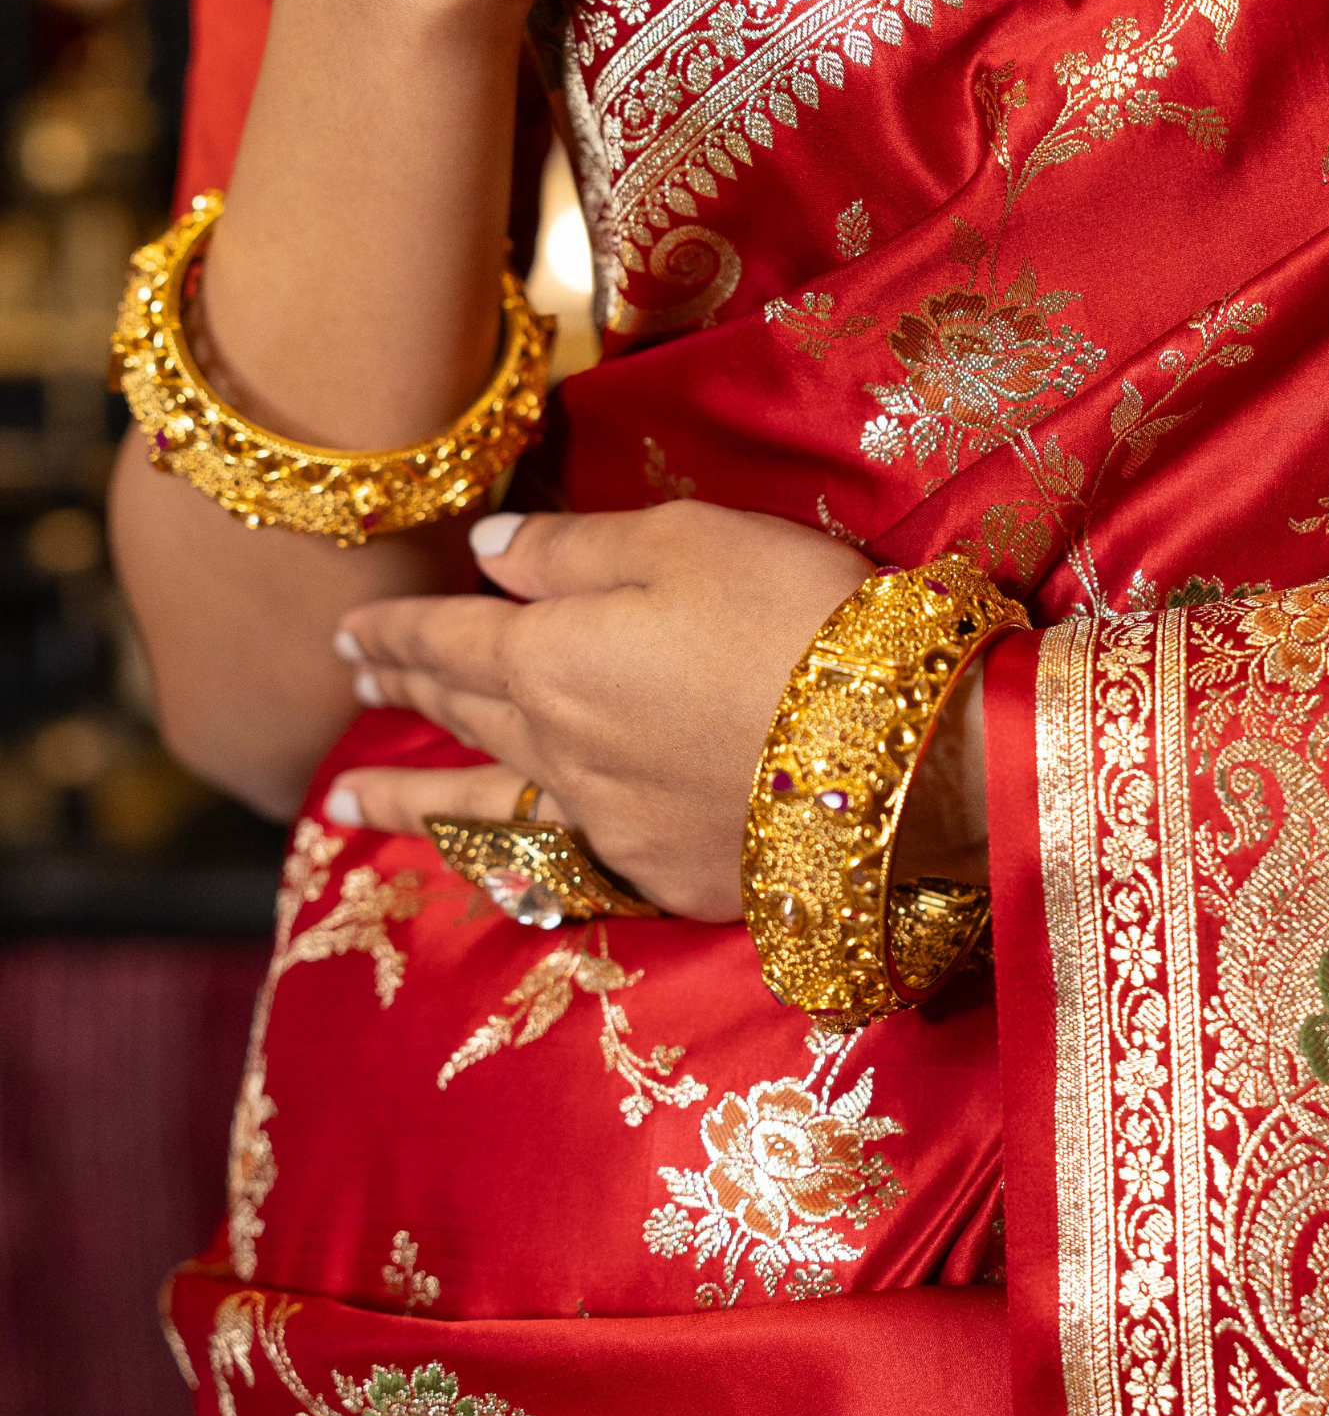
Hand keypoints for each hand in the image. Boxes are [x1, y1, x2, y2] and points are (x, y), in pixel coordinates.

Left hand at [326, 501, 990, 924]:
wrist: (901, 756)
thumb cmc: (798, 615)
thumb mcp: (688, 539)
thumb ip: (572, 549)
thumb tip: (484, 553)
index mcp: (551, 654)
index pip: (447, 635)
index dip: (395, 626)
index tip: (348, 626)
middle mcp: (558, 748)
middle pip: (461, 712)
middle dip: (404, 687)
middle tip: (356, 677)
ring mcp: (607, 823)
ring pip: (482, 802)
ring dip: (409, 796)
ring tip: (341, 804)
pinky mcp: (664, 875)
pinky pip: (557, 857)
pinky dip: (506, 852)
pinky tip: (494, 857)